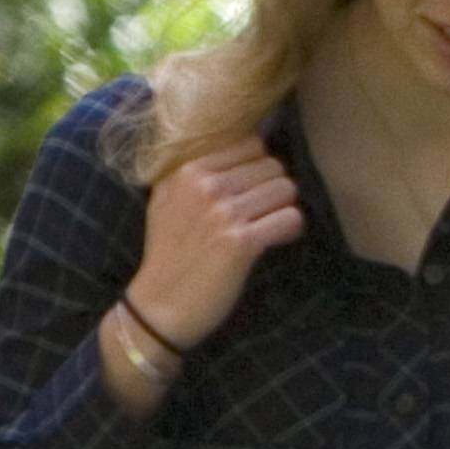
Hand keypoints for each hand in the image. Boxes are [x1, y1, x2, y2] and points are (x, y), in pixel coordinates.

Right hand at [129, 148, 303, 351]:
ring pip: (286, 188)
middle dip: (273, 189)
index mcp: (185, 170)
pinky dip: (290, 229)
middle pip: (272, 165)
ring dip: (283, 208)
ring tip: (268, 226)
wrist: (159, 305)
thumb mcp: (166, 200)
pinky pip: (290, 218)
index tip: (251, 189)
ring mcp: (222, 212)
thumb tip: (241, 146)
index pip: (249, 143)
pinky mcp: (241, 241)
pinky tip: (274, 240)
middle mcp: (203, 185)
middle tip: (262, 213)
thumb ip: (194, 172)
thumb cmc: (168, 253)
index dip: (257, 166)